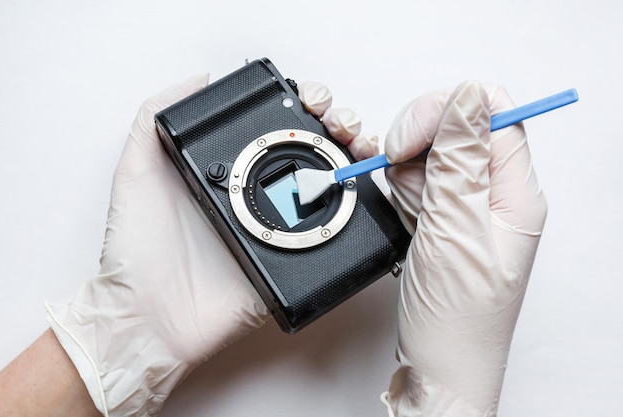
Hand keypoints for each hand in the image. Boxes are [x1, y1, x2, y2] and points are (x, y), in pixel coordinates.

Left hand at [45, 77, 375, 416]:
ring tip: (359, 149)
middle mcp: (260, 196)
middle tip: (341, 124)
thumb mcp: (136, 172)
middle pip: (314, 152)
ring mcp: (280, 229)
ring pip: (331, 188)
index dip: (303, 107)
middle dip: (338, 128)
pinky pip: (333, 238)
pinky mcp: (293, 262)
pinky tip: (360, 191)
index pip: (278, 128)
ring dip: (354, 162)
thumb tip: (198, 79)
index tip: (312, 99)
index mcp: (231, 172)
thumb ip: (153, 119)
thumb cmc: (136, 249)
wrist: (149, 317)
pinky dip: (356, 214)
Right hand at [380, 81, 547, 415]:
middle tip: (402, 174)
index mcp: (515, 191)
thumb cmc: (456, 317)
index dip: (447, 111)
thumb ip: (460, 160)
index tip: (411, 138)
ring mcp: (468, 204)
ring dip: (408, 175)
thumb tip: (467, 96)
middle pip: (457, 127)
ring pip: (431, 154)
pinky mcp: (444, 216)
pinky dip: (403, 193)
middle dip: (419, 143)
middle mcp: (495, 192)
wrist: (438, 366)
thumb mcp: (456, 231)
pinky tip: (407, 217)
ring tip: (413, 214)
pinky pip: (419, 182)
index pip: (492, 113)